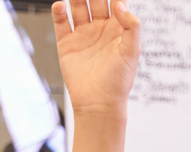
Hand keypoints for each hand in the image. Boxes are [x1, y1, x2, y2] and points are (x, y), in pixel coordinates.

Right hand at [51, 0, 140, 115]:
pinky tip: (60, 5)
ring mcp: (83, 34)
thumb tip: (120, 4)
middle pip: (95, 1)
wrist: (98, 102)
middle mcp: (101, 29)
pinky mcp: (67, 43)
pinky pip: (61, 22)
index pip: (116, 4)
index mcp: (119, 30)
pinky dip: (59, 12)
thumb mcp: (131, 52)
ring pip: (78, 7)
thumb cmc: (118, 80)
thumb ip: (131, 27)